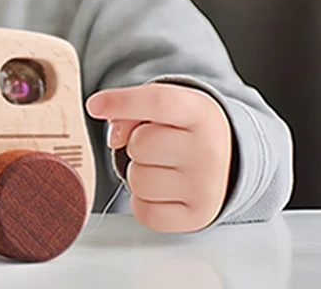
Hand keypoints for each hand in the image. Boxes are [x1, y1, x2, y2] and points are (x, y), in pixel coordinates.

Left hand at [86, 83, 232, 232]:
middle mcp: (208, 151)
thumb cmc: (185, 128)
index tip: (94, 106)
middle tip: (156, 143)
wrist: (227, 157)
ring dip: (138, 173)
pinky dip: (143, 201)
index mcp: (199, 113)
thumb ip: (133, 109)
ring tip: (162, 166)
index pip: (158, 102)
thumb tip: (114, 137)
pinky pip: (144, 212)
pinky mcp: (197, 217)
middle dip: (135, 143)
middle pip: (138, 145)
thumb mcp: (166, 106)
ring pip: (137, 181)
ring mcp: (205, 188)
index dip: (121, 102)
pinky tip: (162, 189)